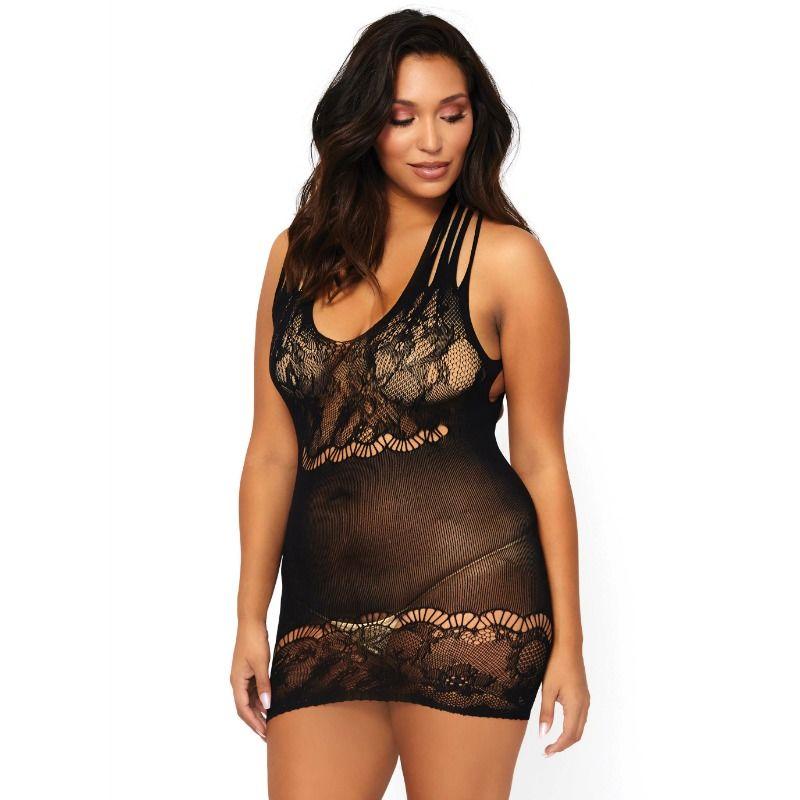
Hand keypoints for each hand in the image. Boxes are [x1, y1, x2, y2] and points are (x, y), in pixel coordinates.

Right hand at [230, 619, 271, 740]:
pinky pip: (253, 691)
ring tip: (270, 723)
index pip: (243, 709)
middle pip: (244, 707)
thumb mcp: (261, 663)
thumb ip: (264, 684)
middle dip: (255, 722)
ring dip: (258, 712)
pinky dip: (260, 700)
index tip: (263, 734)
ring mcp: (242, 676)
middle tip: (267, 735)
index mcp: (237, 681)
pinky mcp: (248, 671)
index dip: (253, 723)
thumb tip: (267, 705)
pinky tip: (269, 705)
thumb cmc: (254, 640)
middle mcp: (237, 681)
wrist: (251, 622)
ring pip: (249, 700)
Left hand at [538, 641, 589, 756]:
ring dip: (568, 737)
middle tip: (547, 751)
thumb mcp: (548, 690)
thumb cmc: (555, 665)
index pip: (569, 735)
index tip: (545, 752)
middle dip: (563, 745)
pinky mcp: (583, 694)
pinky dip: (571, 727)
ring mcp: (585, 699)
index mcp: (576, 705)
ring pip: (580, 726)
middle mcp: (584, 705)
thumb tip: (543, 735)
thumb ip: (546, 713)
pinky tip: (561, 726)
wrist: (568, 646)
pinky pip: (580, 717)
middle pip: (577, 734)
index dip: (558, 746)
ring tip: (553, 742)